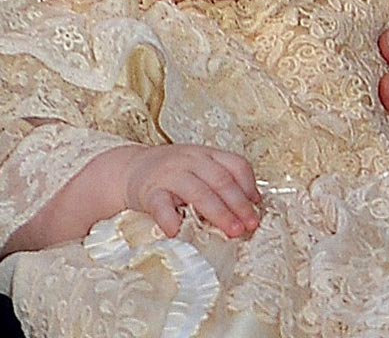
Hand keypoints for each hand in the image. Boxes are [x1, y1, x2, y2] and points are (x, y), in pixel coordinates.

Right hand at [120, 144, 260, 238]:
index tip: (258, 206)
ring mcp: (170, 174)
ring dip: (218, 213)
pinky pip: (162, 205)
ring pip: (198, 192)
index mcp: (207, 154)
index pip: (236, 165)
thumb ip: (221, 183)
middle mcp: (192, 160)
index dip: (250, 186)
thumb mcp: (199, 169)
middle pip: (221, 181)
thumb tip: (250, 207)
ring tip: (231, 232)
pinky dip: (171, 219)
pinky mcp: (150, 192)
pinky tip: (179, 233)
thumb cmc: (173, 174)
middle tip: (249, 225)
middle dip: (238, 205)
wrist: (130, 169)